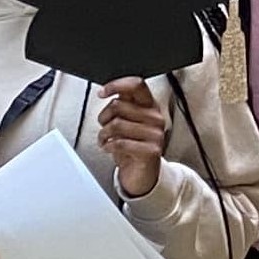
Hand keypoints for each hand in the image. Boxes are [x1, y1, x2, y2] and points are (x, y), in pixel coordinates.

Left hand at [99, 76, 167, 199]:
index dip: (116, 85)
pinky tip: (109, 148)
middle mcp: (155, 117)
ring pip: (116, 124)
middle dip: (103, 116)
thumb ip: (122, 104)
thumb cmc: (133, 145)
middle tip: (103, 126)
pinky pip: (120, 143)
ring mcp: (155, 134)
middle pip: (119, 105)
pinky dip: (109, 146)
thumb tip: (107, 91)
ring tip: (104, 139)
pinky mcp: (151, 150)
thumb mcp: (128, 121)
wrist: (142, 173)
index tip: (102, 92)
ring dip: (103, 134)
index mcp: (150, 105)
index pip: (136, 85)